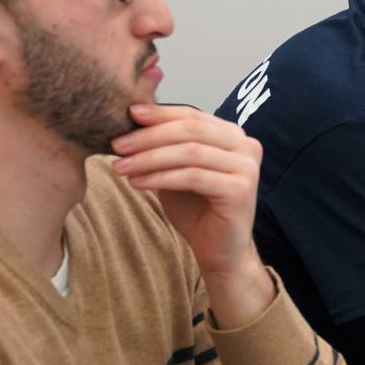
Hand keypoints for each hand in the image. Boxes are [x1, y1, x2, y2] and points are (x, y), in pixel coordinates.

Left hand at [113, 104, 273, 323]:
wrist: (218, 250)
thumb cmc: (197, 209)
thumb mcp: (176, 169)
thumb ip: (166, 145)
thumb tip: (133, 119)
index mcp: (233, 136)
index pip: (192, 115)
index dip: (160, 113)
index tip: (128, 114)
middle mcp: (246, 146)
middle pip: (191, 130)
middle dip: (149, 136)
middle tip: (118, 145)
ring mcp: (247, 167)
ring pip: (190, 152)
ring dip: (149, 158)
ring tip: (121, 167)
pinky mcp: (241, 189)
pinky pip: (192, 177)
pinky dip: (160, 178)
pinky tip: (137, 183)